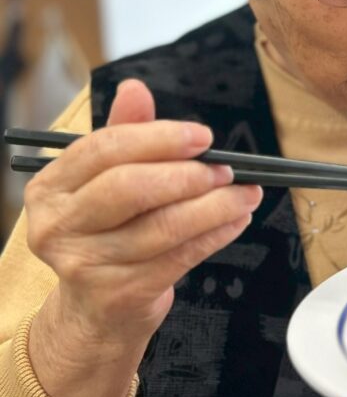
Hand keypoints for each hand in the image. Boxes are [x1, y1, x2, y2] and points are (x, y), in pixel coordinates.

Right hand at [26, 78, 261, 347]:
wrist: (97, 309)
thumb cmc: (108, 232)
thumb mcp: (108, 181)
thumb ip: (125, 133)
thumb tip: (135, 87)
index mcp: (50, 187)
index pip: (104, 150)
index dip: (159, 138)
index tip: (203, 137)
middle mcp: (56, 226)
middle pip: (129, 188)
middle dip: (187, 175)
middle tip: (226, 169)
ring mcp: (83, 265)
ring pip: (162, 227)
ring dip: (215, 207)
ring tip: (246, 194)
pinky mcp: (117, 295)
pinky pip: (179, 257)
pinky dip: (214, 235)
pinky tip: (236, 221)